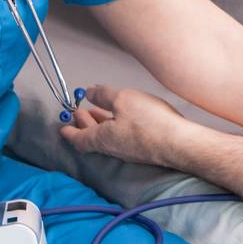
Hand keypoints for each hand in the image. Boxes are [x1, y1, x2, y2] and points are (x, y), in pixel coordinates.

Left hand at [62, 84, 194, 167]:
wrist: (179, 143)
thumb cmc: (150, 122)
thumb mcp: (123, 100)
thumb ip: (103, 95)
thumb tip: (90, 92)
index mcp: (101, 138)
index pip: (78, 138)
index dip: (69, 131)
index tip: (63, 127)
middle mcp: (112, 148)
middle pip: (91, 139)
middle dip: (84, 124)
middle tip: (79, 112)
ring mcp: (128, 151)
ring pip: (106, 138)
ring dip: (99, 125)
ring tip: (97, 112)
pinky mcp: (143, 149)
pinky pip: (120, 138)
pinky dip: (114, 127)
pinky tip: (122, 118)